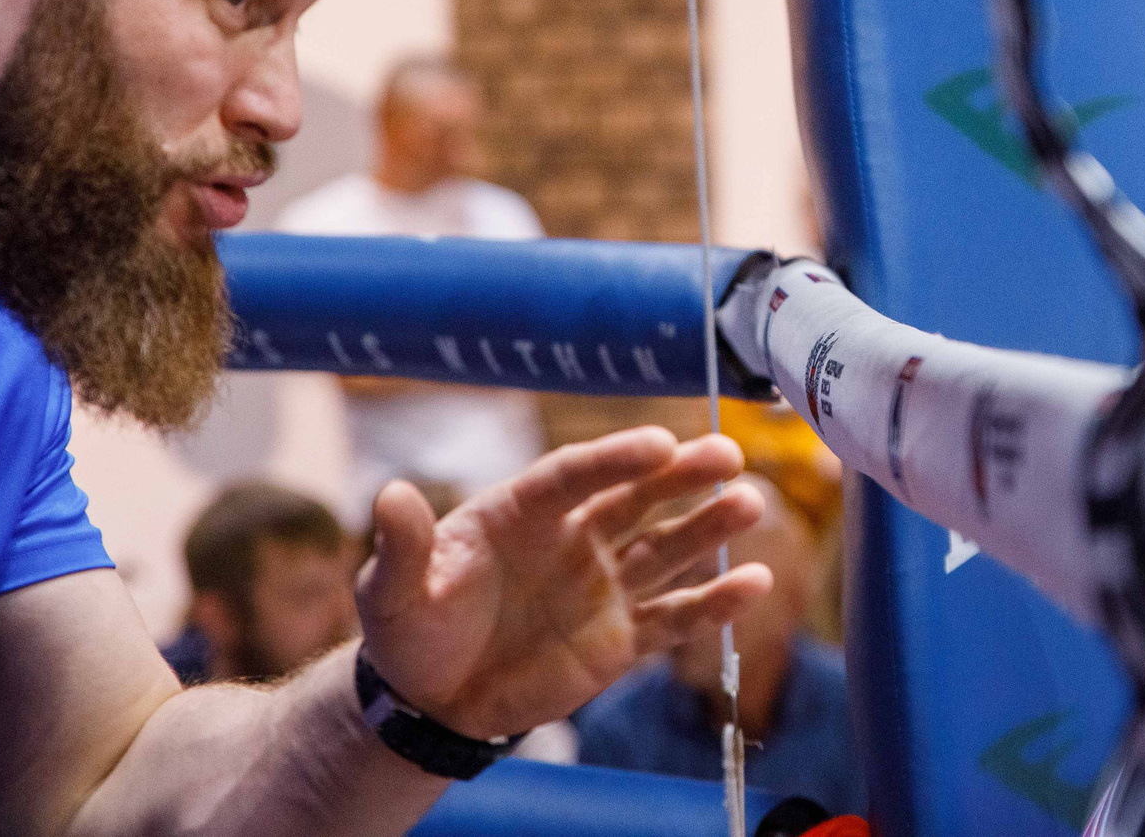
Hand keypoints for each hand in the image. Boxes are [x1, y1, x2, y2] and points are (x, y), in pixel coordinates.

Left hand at [356, 427, 770, 739]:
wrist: (432, 700)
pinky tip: (754, 584)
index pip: (577, 475)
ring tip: (750, 503)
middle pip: (636, 499)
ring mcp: (603, 587)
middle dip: (682, 476)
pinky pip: (674, 617)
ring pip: (666, 549)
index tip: (660, 444)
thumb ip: (403, 546)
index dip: (617, 459)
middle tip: (729, 455)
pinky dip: (714, 604)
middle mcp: (574, 538)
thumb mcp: (393, 590)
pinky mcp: (620, 639)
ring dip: (709, 528)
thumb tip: (390, 496)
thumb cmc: (412, 630)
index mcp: (524, 512)